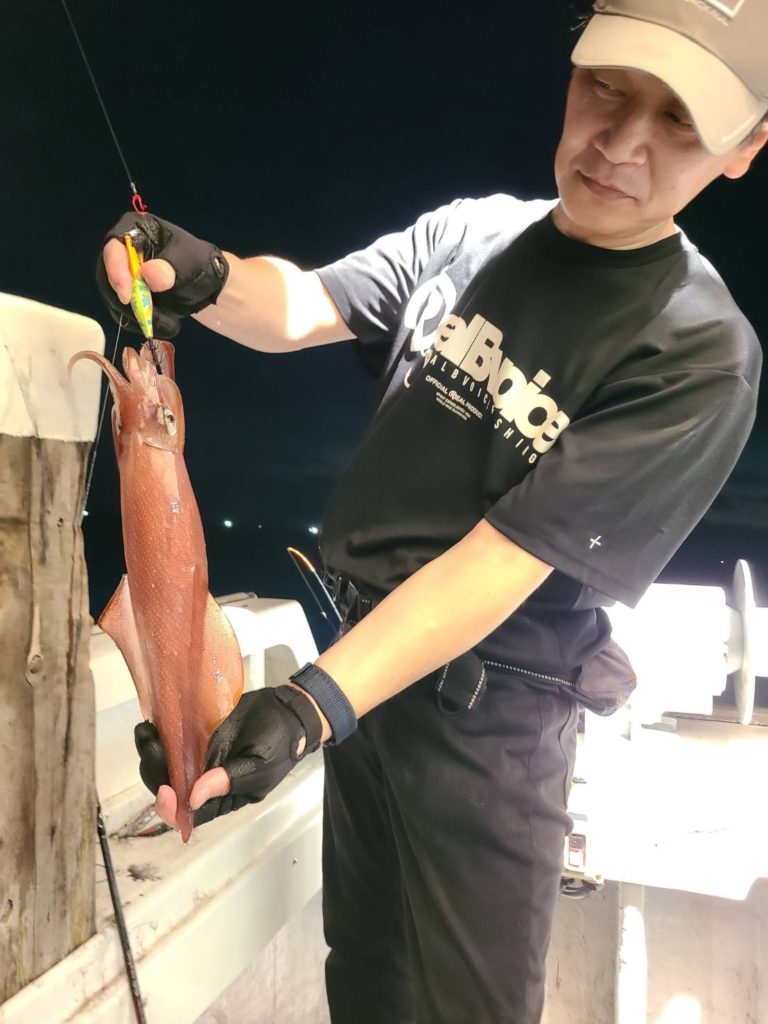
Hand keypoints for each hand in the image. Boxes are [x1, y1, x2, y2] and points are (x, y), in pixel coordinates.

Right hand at [96, 212, 228, 337]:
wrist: (208, 284)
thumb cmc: (200, 264)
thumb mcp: (190, 262)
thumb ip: (170, 266)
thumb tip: (148, 274)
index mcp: (136, 228)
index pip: (114, 246)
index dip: (116, 271)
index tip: (128, 296)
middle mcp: (123, 249)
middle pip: (108, 274)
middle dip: (126, 299)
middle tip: (145, 316)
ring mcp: (123, 273)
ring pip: (113, 296)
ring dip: (135, 315)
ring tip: (165, 323)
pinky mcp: (127, 293)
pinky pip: (123, 311)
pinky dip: (139, 322)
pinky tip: (162, 325)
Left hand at [134, 685, 322, 828]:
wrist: (287, 709)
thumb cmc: (280, 745)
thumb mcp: (259, 768)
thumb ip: (228, 782)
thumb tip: (193, 799)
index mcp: (219, 799)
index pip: (188, 814)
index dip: (170, 808)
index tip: (165, 790)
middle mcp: (202, 782)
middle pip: (168, 789)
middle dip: (154, 772)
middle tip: (151, 745)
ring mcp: (196, 758)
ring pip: (162, 766)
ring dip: (150, 753)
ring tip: (146, 732)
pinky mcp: (193, 736)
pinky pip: (169, 742)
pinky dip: (157, 736)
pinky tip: (151, 725)